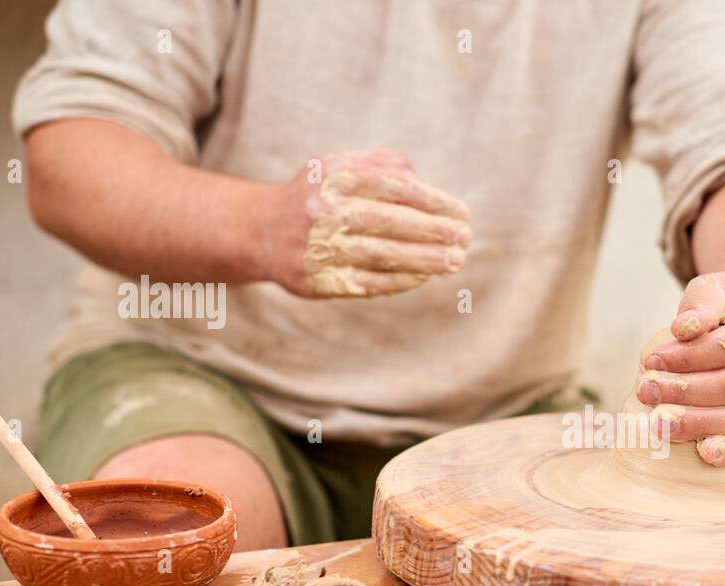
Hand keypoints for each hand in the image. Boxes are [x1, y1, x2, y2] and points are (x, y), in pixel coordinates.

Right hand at [262, 150, 472, 297]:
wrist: (258, 232)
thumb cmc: (314, 196)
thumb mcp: (338, 166)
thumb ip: (381, 164)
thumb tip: (425, 182)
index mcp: (332, 178)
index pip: (393, 187)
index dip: (433, 200)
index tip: (461, 212)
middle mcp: (323, 212)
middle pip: (391, 222)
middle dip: (435, 231)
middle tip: (465, 238)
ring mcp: (319, 249)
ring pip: (383, 255)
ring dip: (425, 260)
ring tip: (454, 261)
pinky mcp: (318, 281)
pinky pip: (368, 282)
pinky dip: (400, 280)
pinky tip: (424, 276)